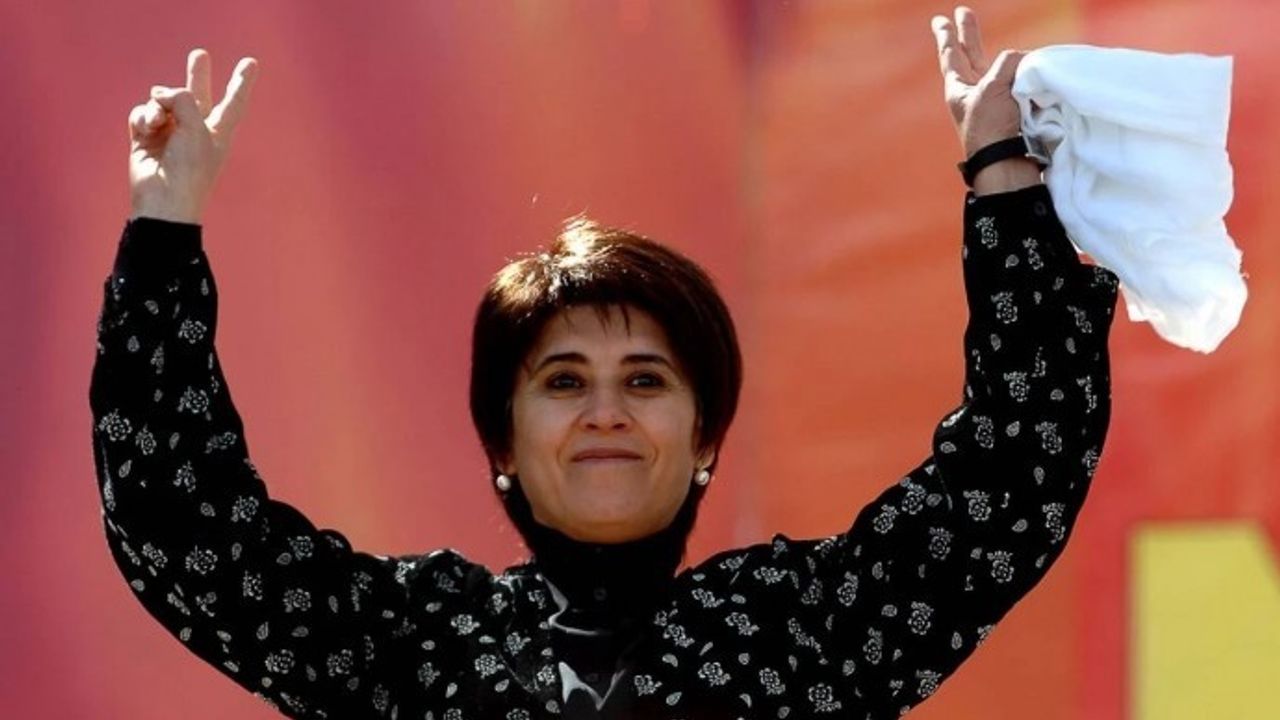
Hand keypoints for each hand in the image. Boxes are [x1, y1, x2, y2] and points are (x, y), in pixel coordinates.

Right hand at [128, 49, 259, 223]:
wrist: (163, 199)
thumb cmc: (189, 167)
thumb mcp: (196, 127)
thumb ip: (182, 99)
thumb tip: (158, 93)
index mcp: (218, 131)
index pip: (233, 101)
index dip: (241, 82)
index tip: (251, 63)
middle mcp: (195, 129)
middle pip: (198, 94)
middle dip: (197, 74)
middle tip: (199, 54)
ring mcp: (169, 132)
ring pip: (162, 100)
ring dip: (158, 106)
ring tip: (158, 123)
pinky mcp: (145, 136)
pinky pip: (142, 112)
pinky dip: (143, 116)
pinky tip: (146, 128)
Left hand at [930, 7, 1039, 193]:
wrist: (1006, 163)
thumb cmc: (991, 126)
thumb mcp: (993, 87)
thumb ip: (1007, 64)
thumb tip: (1025, 62)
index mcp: (958, 89)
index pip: (952, 54)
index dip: (948, 34)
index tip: (941, 19)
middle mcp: (973, 92)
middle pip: (970, 54)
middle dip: (968, 32)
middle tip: (962, 13)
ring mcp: (993, 101)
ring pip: (998, 68)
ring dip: (1007, 58)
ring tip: (1020, 59)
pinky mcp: (1013, 109)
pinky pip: (1019, 82)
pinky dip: (1026, 74)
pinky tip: (1036, 72)